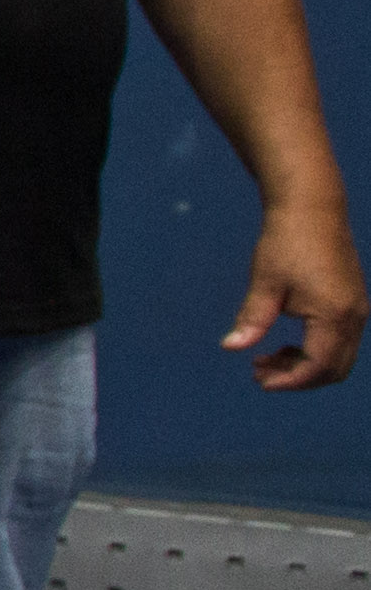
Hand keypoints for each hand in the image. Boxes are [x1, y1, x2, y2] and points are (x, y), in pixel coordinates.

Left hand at [223, 200, 366, 391]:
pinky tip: (284, 345)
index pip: (318, 366)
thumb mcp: (265, 283)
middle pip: (333, 369)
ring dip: (305, 366)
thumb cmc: (286, 242)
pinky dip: (315, 351)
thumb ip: (252, 320)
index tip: (259, 380)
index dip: (289, 381)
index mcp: (334, 314)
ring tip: (265, 360)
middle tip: (258, 372)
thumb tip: (231, 348)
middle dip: (297, 378)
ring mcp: (358, 310)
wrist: (313, 208)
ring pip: (339, 358)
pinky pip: (341, 342)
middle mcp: (354, 316)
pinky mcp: (354, 303)